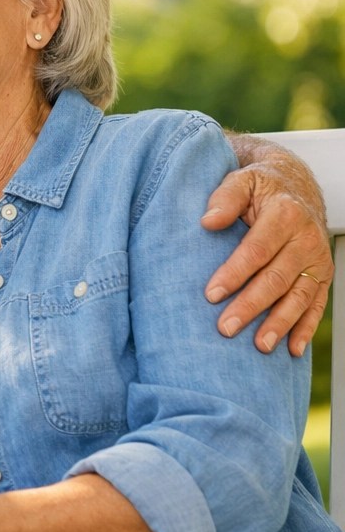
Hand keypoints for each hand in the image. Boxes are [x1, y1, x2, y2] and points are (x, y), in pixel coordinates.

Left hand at [202, 155, 331, 356]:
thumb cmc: (258, 187)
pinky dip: (306, 328)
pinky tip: (293, 351)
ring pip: (298, 296)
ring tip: (259, 346)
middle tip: (226, 328)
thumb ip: (225, 197)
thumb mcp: (241, 181)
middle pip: (277, 278)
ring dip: (279, 324)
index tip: (210, 294)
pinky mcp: (323, 275)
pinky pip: (316, 305)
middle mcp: (306, 239)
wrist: (294, 187)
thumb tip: (208, 221)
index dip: (234, 273)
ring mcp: (318, 260)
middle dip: (251, 305)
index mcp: (285, 214)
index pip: (257, 250)